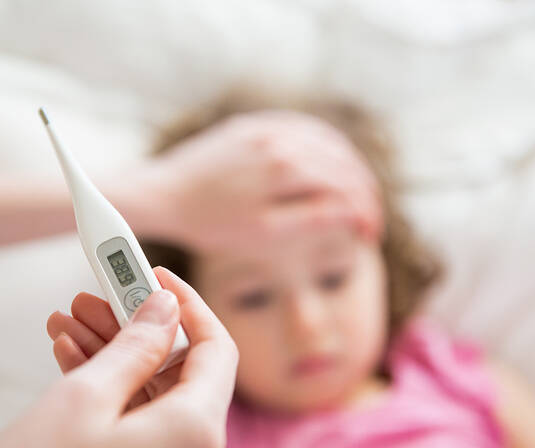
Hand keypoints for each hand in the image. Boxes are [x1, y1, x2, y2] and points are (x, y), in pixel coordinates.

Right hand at [0, 268, 238, 447]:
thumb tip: (165, 308)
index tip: (154, 276)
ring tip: (69, 323)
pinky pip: (139, 427)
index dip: (187, 305)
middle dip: (136, 328)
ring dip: (114, 357)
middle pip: (181, 372)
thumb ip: (135, 346)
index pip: (216, 349)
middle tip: (95, 295)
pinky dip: (110, 394)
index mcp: (194, 434)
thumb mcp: (82, 399)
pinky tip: (71, 359)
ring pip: (154, 398)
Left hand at [133, 110, 381, 251]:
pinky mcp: (251, 124)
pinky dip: (324, 145)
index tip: (371, 235)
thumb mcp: (264, 234)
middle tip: (371, 218)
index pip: (345, 186)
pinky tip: (330, 162)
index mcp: (286, 167)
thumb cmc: (210, 223)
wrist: (163, 195)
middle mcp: (280, 138)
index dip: (365, 212)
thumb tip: (352, 212)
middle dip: (364, 191)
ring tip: (358, 193)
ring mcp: (265, 126)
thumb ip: (312, 220)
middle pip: (342, 161)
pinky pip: (301, 126)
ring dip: (349, 166)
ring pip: (326, 139)